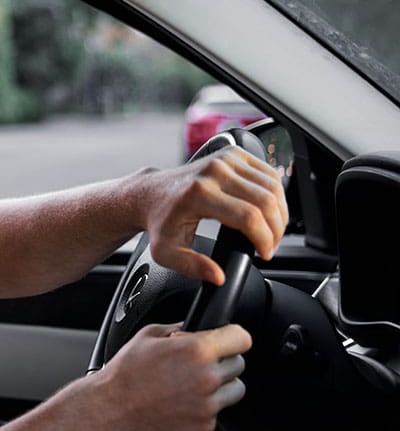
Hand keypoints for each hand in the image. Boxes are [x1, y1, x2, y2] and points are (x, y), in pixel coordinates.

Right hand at [96, 323, 248, 430]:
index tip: (228, 339)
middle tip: (198, 364)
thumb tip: (197, 327)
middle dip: (222, 361)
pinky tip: (182, 402)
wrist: (111, 409)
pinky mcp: (204, 426)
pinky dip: (204, 407)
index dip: (233, 336)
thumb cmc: (126, 372)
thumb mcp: (148, 336)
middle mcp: (208, 378)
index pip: (242, 338)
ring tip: (192, 384)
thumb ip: (179, 328)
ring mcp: (208, 405)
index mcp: (197, 350)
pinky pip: (217, 412)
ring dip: (220, 385)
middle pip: (239, 364)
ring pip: (234, 390)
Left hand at [139, 148, 287, 284]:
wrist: (151, 194)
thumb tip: (218, 276)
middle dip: (276, 228)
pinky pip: (268, 174)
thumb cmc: (159, 222)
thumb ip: (192, 266)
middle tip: (270, 245)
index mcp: (198, 194)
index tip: (264, 254)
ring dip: (280, 212)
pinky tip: (269, 212)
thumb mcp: (166, 252)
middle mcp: (213, 172)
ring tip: (271, 231)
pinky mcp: (232, 153)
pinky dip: (276, 194)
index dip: (264, 239)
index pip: (248, 217)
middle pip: (266, 201)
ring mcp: (224, 159)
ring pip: (272, 186)